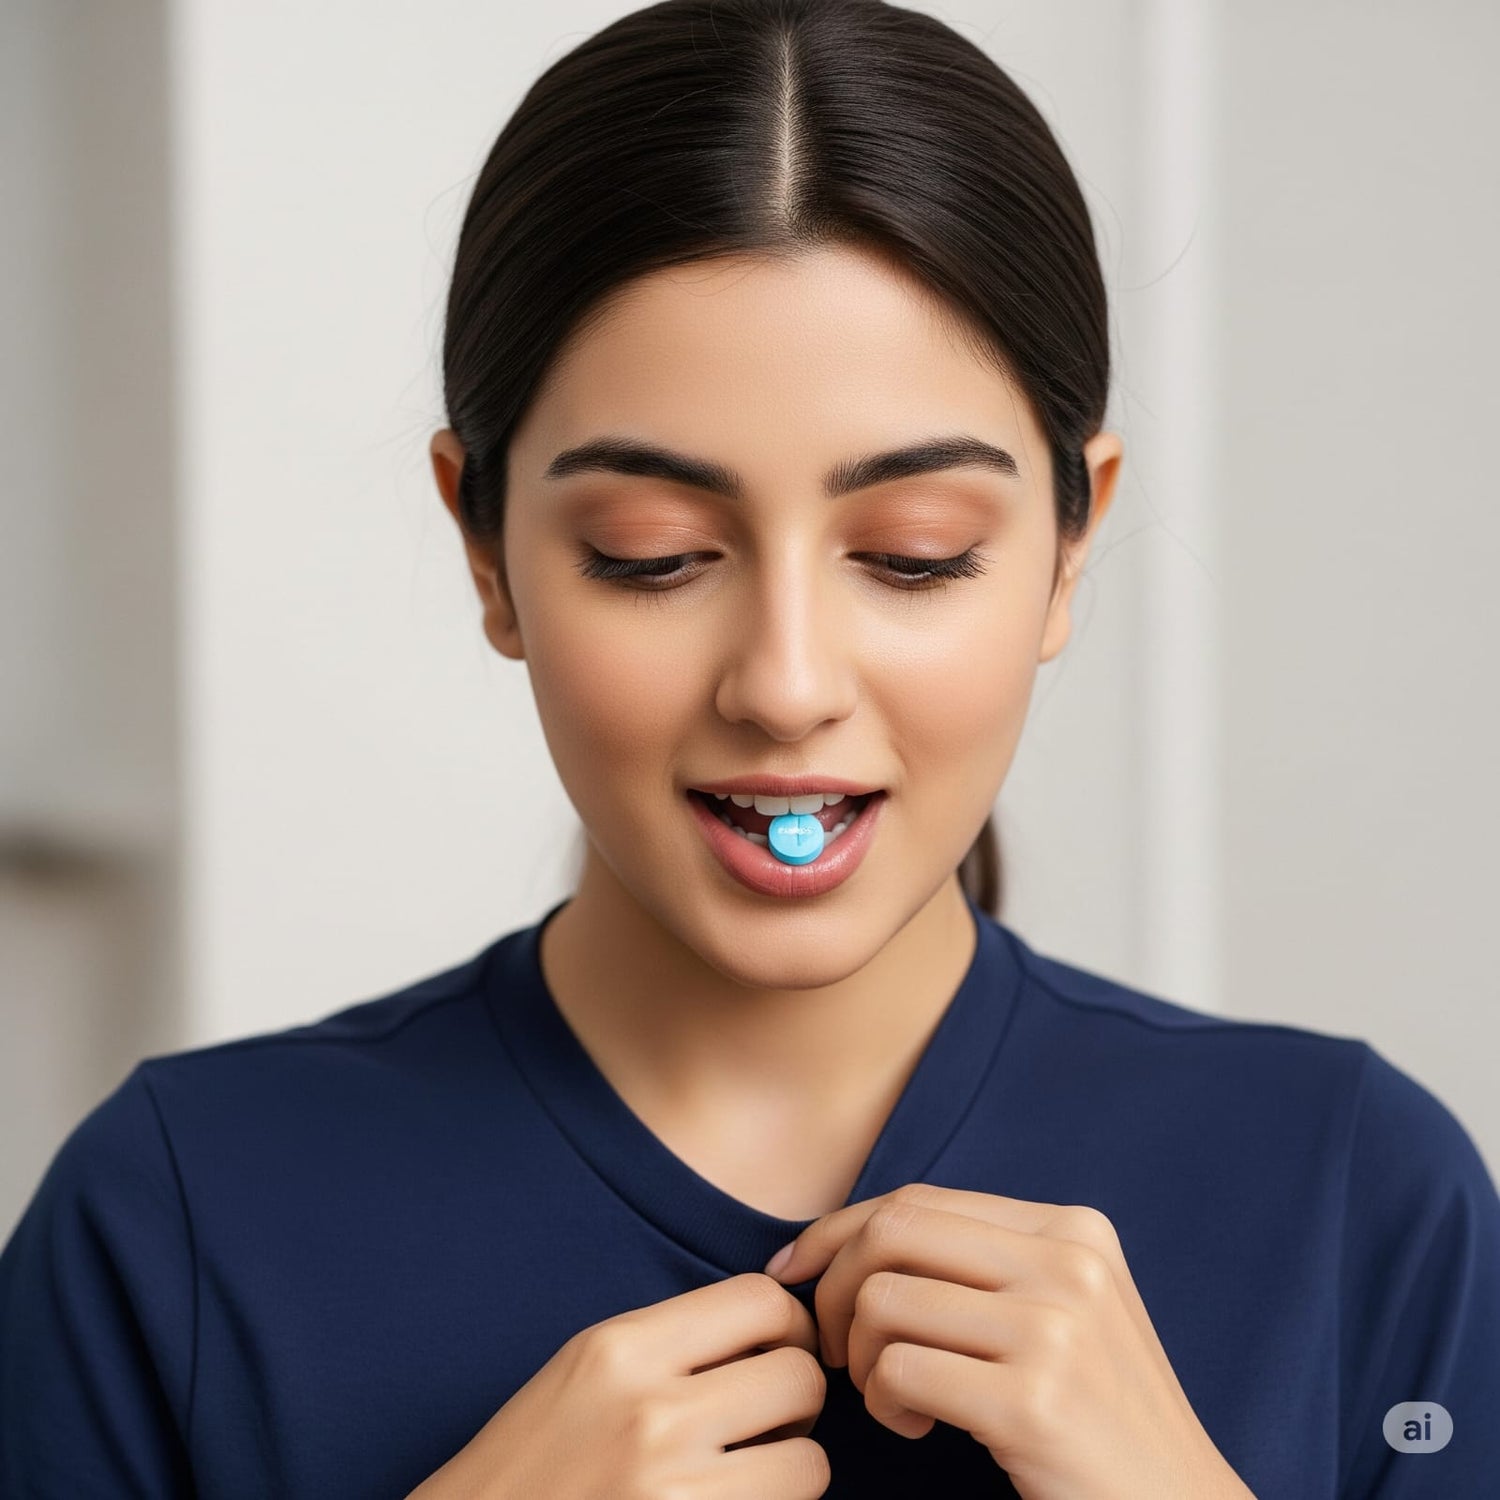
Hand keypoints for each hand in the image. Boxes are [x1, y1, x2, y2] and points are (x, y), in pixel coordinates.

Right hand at [405, 1273, 829, 1498]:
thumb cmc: (533, 1466)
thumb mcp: (588, 1373)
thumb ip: (673, 1343)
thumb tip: (779, 1326)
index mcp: (621, 1348)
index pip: (761, 1300)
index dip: (788, 1327)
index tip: (778, 1354)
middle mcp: (650, 1413)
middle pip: (798, 1375)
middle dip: (797, 1403)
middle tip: (768, 1426)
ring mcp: (672, 1488)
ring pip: (810, 1462)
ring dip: (792, 1471)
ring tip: (748, 1476)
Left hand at [763, 1183, 1255, 1499]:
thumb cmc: (1098, 1418)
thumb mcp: (1064, 1311)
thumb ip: (984, 1262)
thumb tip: (850, 1236)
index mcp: (1073, 1229)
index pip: (918, 1200)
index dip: (838, 1230)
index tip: (794, 1269)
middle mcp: (1068, 1263)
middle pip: (891, 1232)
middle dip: (832, 1285)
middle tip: (829, 1346)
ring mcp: (1055, 1330)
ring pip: (883, 1299)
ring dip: (856, 1356)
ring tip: (889, 1395)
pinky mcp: (1032, 1402)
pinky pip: (897, 1371)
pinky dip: (882, 1402)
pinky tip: (918, 1427)